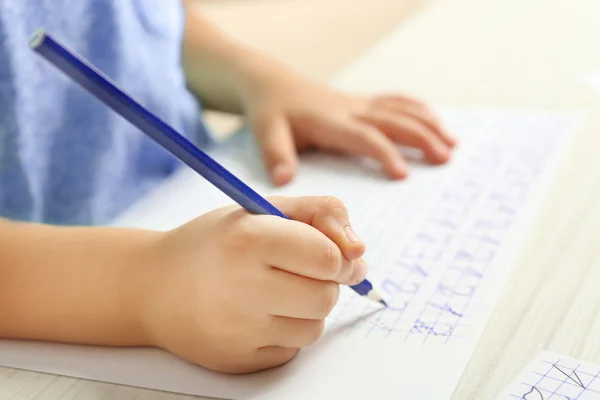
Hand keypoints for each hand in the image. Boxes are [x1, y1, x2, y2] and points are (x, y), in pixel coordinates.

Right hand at [141, 196, 366, 372]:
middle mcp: (241, 286)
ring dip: (307, 309)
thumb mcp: (261, 210)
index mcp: (248, 239)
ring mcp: (237, 330)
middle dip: (324, 282)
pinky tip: (256, 315)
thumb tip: (360, 253)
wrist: (152, 286)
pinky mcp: (237, 360)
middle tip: (298, 271)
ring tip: (273, 292)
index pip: (328, 256)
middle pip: (326, 296)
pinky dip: (285, 332)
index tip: (334, 254)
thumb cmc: (214, 243)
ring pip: (314, 327)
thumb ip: (319, 213)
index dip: (340, 255)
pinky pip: (291, 350)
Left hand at [243, 72, 456, 185]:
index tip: (403, 175)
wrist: (273, 85)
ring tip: (452, 144)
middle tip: (445, 158)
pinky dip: (418, 110)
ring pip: (400, 110)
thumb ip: (276, 155)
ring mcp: (359, 104)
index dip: (385, 154)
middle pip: (393, 121)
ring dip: (428, 124)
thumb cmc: (271, 112)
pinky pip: (395, 102)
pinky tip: (434, 121)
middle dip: (422, 138)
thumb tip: (284, 181)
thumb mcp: (266, 132)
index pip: (365, 137)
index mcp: (331, 121)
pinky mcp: (362, 103)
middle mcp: (351, 110)